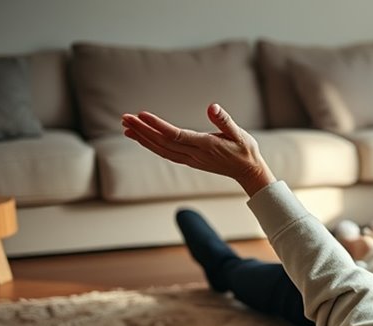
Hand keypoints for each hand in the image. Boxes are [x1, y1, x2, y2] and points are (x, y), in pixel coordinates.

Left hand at [121, 103, 275, 196]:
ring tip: (126, 127)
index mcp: (206, 145)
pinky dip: (150, 145)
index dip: (157, 125)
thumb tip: (212, 107)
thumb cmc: (245, 150)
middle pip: (162, 142)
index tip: (141, 114)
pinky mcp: (189, 160)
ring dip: (142, 138)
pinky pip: (165, 153)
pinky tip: (141, 138)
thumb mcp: (240, 133)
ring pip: (161, 149)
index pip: (175, 135)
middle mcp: (194, 154)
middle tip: (125, 118)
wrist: (248, 171)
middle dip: (142, 130)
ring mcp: (190, 159)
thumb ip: (225, 120)